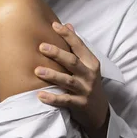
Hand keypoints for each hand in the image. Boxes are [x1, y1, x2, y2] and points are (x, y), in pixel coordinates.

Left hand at [35, 22, 108, 137]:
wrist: (99, 112)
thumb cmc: (88, 84)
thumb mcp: (87, 65)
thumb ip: (77, 47)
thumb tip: (68, 25)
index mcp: (91, 63)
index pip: (79, 46)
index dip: (68, 35)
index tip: (55, 25)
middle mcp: (89, 75)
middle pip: (73, 62)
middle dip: (57, 53)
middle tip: (41, 47)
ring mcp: (85, 90)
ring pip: (68, 81)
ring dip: (52, 75)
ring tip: (37, 70)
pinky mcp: (80, 104)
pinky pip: (65, 100)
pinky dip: (52, 98)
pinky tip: (40, 95)